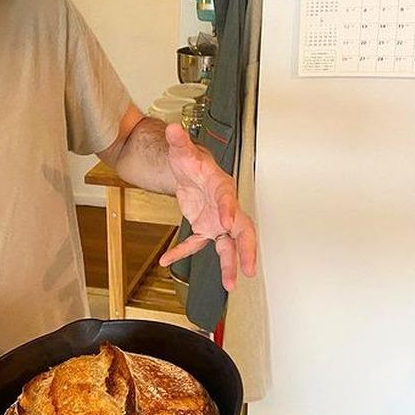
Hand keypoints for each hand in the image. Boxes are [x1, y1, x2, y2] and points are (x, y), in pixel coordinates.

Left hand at [158, 123, 256, 290]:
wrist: (188, 170)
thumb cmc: (192, 161)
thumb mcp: (182, 150)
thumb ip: (178, 141)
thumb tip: (173, 129)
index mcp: (221, 186)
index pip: (229, 199)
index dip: (228, 210)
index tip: (226, 222)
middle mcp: (224, 206)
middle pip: (241, 230)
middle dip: (246, 250)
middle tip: (247, 269)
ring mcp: (217, 220)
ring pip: (228, 245)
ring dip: (229, 264)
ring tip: (229, 285)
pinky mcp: (205, 228)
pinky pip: (197, 244)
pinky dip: (183, 253)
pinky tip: (167, 260)